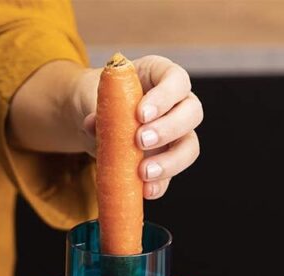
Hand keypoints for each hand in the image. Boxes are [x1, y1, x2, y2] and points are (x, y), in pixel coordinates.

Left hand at [74, 55, 202, 199]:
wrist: (94, 119)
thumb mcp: (96, 96)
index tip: (141, 114)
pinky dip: (160, 184)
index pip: (177, 80)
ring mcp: (176, 134)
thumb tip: (92, 124)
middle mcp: (177, 104)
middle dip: (168, 129)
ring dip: (170, 162)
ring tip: (144, 172)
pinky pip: (172, 175)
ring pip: (189, 146)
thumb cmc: (102, 99)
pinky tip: (146, 191)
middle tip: (140, 141)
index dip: (165, 96)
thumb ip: (99, 107)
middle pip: (192, 112)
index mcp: (161, 76)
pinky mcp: (167, 160)